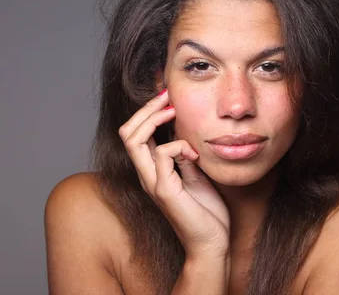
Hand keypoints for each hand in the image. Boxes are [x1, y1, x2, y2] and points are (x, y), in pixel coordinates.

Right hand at [119, 90, 229, 258]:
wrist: (211, 243)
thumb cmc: (206, 211)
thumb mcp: (195, 174)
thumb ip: (184, 155)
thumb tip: (182, 131)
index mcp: (152, 170)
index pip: (135, 133)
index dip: (147, 111)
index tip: (167, 96)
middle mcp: (146, 175)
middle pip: (127, 132)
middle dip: (146, 108)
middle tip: (167, 95)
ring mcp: (152, 182)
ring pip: (134, 139)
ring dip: (154, 119)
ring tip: (173, 111)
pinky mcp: (164, 190)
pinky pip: (162, 153)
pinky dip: (178, 145)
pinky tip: (194, 154)